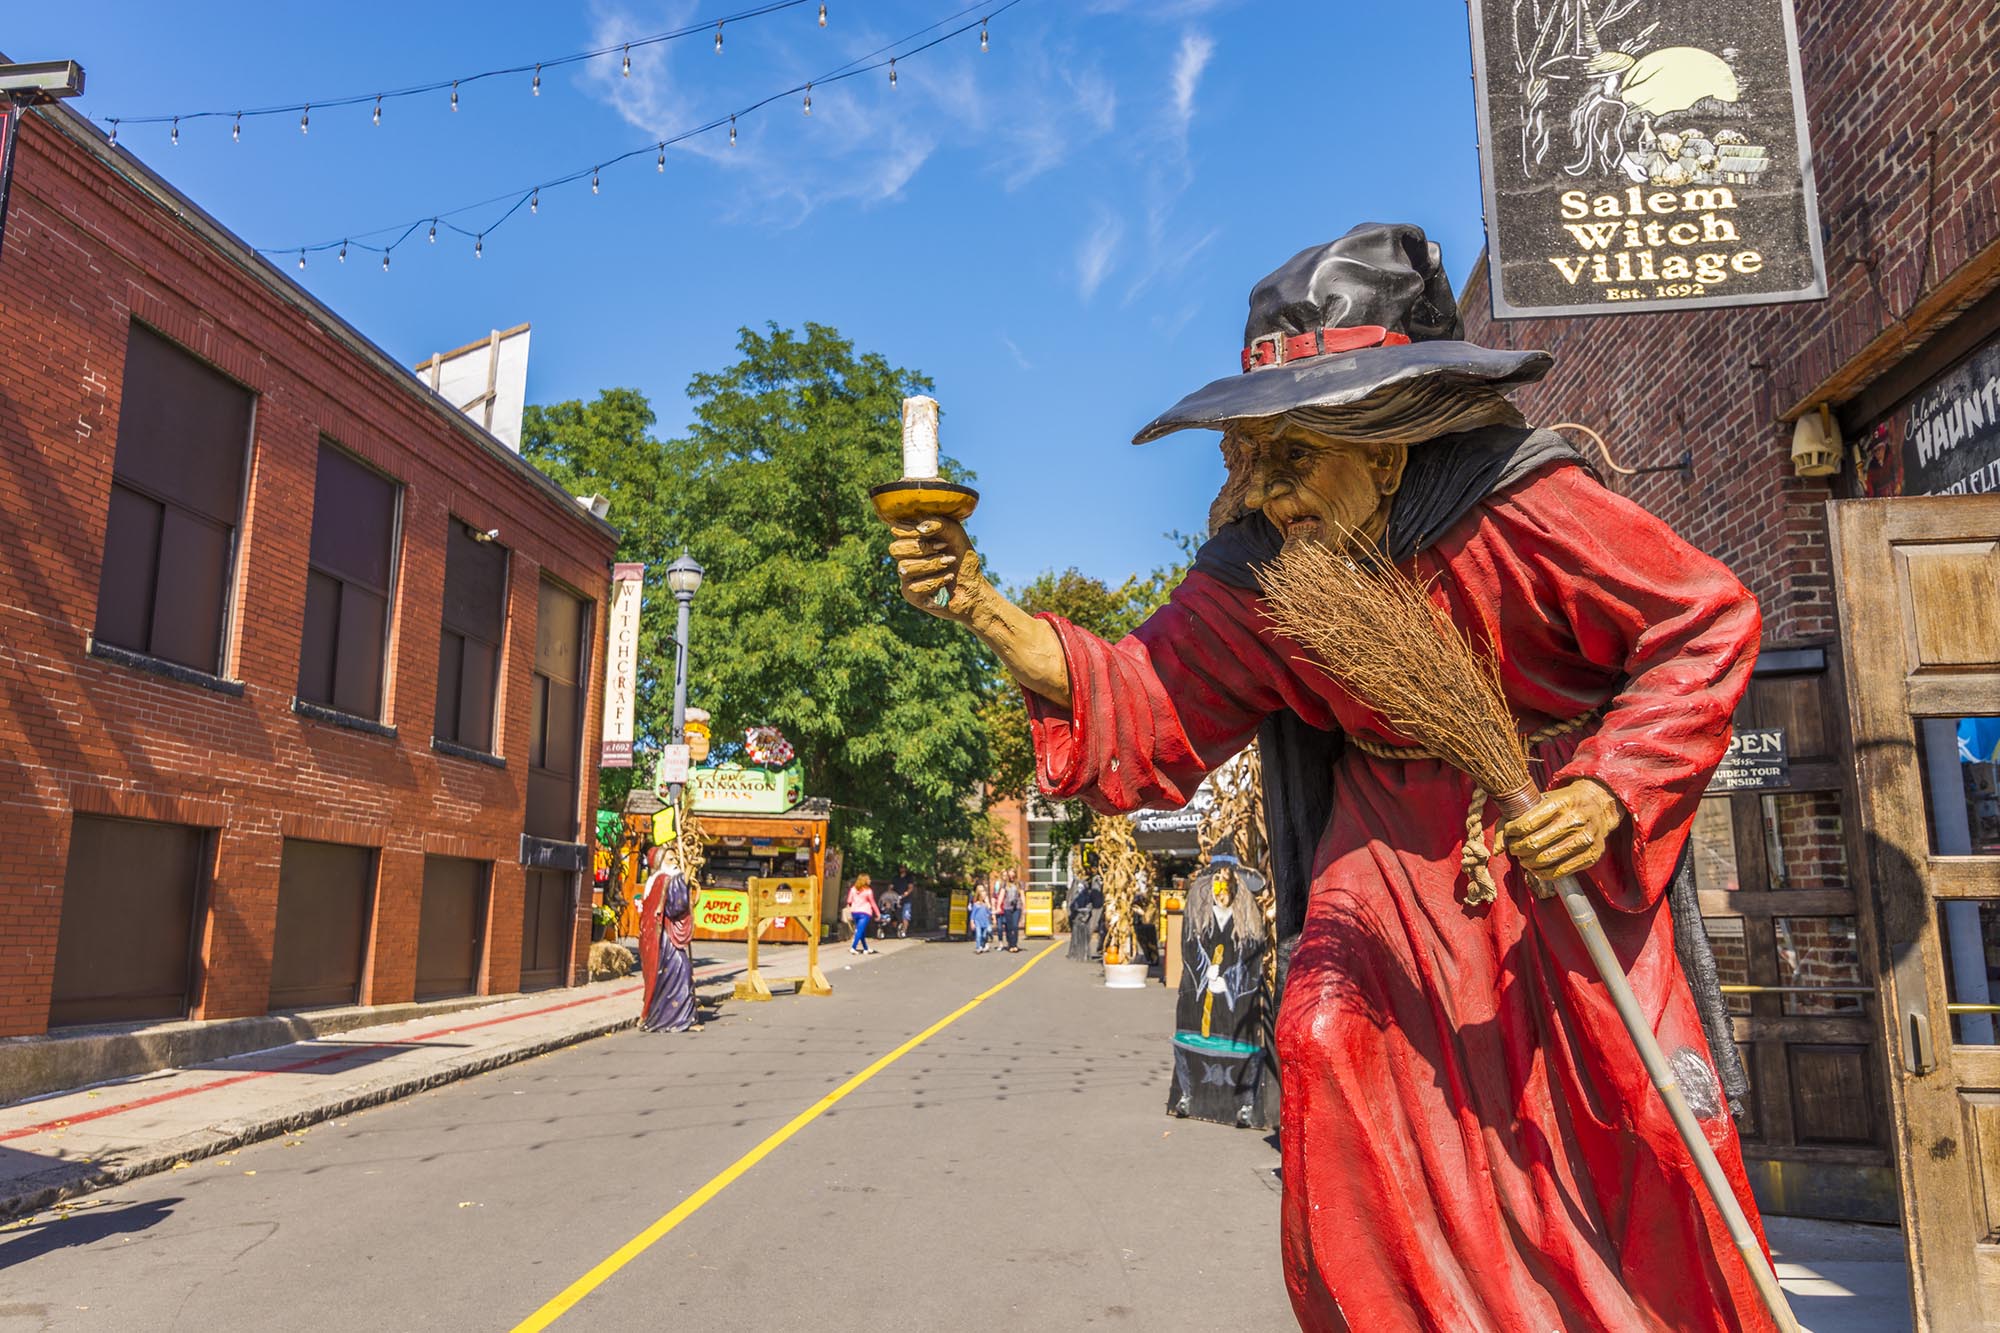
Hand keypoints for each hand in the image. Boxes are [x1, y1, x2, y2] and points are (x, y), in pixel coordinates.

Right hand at [889, 518, 990, 623]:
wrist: (974, 586)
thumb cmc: (963, 557)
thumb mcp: (954, 533)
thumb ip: (939, 523)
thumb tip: (919, 528)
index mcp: (911, 539)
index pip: (896, 530)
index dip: (913, 531)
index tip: (936, 535)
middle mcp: (905, 557)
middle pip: (895, 549)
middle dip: (922, 548)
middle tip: (944, 548)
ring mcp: (906, 576)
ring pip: (905, 568)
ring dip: (932, 564)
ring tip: (950, 562)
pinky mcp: (911, 595)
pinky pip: (914, 587)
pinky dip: (936, 581)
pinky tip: (949, 578)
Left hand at [1500, 779, 1623, 894]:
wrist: (1599, 806)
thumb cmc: (1562, 804)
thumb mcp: (1539, 801)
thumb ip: (1512, 820)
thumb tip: (1496, 850)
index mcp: (1562, 802)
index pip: (1526, 823)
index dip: (1511, 832)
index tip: (1510, 833)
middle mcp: (1576, 820)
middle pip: (1534, 844)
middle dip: (1518, 849)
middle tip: (1515, 848)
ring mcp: (1587, 839)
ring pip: (1546, 860)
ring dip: (1528, 862)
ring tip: (1524, 858)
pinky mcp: (1592, 855)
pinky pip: (1560, 872)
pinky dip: (1542, 873)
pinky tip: (1536, 868)